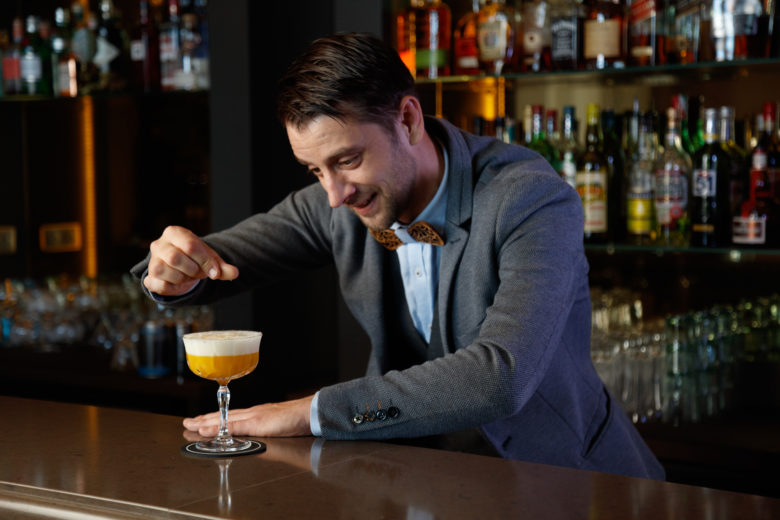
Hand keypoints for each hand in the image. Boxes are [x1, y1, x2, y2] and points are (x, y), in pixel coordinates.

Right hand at [144, 225, 238, 295]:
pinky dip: (173, 288)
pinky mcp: (149, 278)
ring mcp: (152, 261)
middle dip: (193, 270)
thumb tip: (235, 273)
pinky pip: (160, 285)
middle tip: (200, 273)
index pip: (190, 245)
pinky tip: (180, 284)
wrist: (179, 266)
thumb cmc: (196, 258)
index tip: (215, 273)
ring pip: (164, 271)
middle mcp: (159, 244)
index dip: (205, 261)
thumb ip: (222, 266)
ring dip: (183, 278)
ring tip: (189, 276)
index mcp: (174, 233)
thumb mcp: (210, 259)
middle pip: (175, 258)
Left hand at [183, 395, 313, 437]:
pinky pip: (232, 427)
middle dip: (204, 419)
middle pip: (223, 416)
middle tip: (187, 422)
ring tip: (190, 425)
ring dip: (205, 422)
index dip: (214, 418)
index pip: (230, 416)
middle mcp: (252, 413)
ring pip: (223, 419)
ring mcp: (253, 417)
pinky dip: (216, 428)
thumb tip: (258, 431)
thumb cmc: (298, 419)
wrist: (309, 412)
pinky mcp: (256, 423)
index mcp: (257, 414)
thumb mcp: (277, 423)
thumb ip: (266, 426)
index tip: (200, 420)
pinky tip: (205, 431)